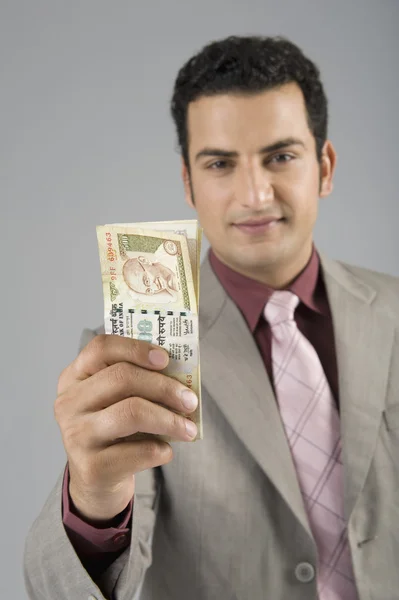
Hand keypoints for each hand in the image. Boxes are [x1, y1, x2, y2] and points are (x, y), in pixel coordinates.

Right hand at [54, 335, 197, 523]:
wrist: (95, 481)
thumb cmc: (114, 431)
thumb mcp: (116, 401)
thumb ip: (138, 383)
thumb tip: (181, 377)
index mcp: (74, 377)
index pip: (101, 348)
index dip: (136, 348)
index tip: (166, 359)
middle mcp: (69, 403)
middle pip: (122, 378)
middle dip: (164, 387)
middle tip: (190, 400)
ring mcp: (77, 436)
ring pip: (132, 413)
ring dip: (169, 419)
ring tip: (189, 429)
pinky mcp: (92, 467)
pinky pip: (139, 451)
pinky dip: (161, 450)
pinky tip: (165, 451)